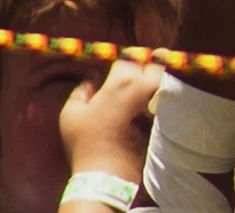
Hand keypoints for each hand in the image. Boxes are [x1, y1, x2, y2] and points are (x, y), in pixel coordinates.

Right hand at [59, 61, 160, 187]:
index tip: (126, 62)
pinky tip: (151, 109)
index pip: (131, 58)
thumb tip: (92, 81)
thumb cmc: (85, 143)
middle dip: (153, 65)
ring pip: (163, 88)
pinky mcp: (159, 129)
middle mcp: (140, 93)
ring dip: (159, 84)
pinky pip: (163, 109)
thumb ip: (82, 91)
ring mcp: (153, 111)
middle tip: (144, 69)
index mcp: (120, 84)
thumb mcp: (71, 113)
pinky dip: (160, 104)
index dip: (129, 57)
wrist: (104, 177)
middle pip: (155, 68)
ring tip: (149, 87)